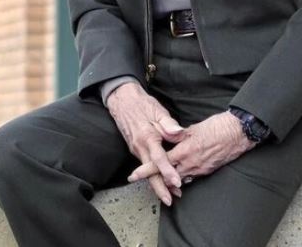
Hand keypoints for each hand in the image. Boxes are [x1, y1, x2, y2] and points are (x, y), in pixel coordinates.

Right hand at [106, 82, 186, 204]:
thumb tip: (179, 133)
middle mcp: (140, 147)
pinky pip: (145, 165)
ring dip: (158, 183)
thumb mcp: (157, 110)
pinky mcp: (135, 149)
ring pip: (147, 171)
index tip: (176, 182)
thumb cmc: (142, 104)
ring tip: (170, 194)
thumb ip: (168, 124)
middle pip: (150, 172)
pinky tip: (161, 180)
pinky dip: (153, 174)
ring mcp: (136, 149)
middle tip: (171, 199)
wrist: (122, 101)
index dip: (168, 171)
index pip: (159, 158)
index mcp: (147, 137)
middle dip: (160, 188)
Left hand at [127, 111, 254, 184]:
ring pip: (179, 179)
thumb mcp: (194, 127)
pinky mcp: (208, 170)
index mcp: (185, 150)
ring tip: (158, 180)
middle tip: (142, 181)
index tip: (133, 175)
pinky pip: (191, 177)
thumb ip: (177, 134)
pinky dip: (182, 178)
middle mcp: (191, 163)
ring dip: (168, 180)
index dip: (146, 170)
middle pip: (167, 176)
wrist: (239, 133)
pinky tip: (178, 175)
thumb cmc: (217, 126)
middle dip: (155, 180)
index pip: (161, 163)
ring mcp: (200, 169)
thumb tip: (164, 135)